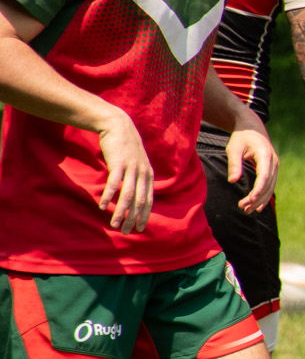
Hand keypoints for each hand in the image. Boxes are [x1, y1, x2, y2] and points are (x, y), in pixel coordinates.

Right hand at [94, 110, 153, 233]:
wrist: (118, 126)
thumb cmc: (125, 147)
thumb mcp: (136, 163)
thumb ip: (136, 177)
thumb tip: (132, 194)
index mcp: (148, 175)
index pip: (149, 200)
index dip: (144, 215)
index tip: (140, 229)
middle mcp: (143, 173)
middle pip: (140, 201)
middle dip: (134, 219)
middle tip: (127, 232)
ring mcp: (132, 168)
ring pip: (128, 195)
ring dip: (121, 212)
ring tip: (115, 225)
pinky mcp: (119, 163)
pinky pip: (114, 183)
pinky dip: (109, 196)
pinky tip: (102, 206)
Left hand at [225, 123, 278, 212]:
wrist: (252, 128)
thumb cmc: (241, 138)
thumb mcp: (233, 148)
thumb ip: (234, 164)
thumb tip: (232, 181)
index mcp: (265, 155)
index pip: (264, 176)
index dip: (258, 189)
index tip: (251, 200)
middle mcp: (274, 162)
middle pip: (268, 184)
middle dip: (257, 198)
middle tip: (243, 208)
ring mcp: (275, 166)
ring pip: (270, 187)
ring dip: (260, 200)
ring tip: (248, 211)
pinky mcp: (272, 169)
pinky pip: (270, 185)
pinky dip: (264, 196)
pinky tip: (258, 206)